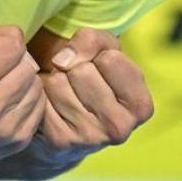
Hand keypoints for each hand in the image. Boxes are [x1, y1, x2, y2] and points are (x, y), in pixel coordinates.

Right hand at [0, 26, 45, 168]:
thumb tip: (20, 40)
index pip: (13, 46)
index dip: (3, 43)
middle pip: (27, 66)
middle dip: (15, 63)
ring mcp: (3, 132)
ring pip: (37, 87)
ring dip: (22, 82)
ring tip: (1, 88)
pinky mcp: (17, 144)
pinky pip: (39, 107)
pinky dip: (27, 101)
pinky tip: (7, 104)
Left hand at [33, 28, 153, 165]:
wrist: (70, 126)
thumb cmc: (95, 82)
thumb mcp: (107, 52)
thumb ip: (94, 40)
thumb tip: (61, 60)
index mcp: (140, 106)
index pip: (110, 59)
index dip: (97, 55)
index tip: (98, 69)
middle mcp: (119, 127)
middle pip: (81, 70)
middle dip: (74, 68)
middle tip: (78, 84)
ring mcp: (89, 137)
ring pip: (58, 82)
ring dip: (56, 81)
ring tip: (65, 94)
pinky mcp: (60, 140)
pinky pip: (41, 98)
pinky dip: (42, 95)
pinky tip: (51, 106)